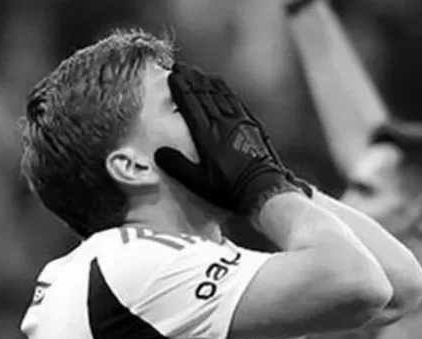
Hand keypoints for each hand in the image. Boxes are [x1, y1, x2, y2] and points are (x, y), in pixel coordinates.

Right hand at [154, 62, 310, 214]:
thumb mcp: (198, 182)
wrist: (262, 188)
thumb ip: (177, 166)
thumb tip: (159, 152)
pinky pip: (236, 101)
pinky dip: (226, 90)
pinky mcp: (252, 125)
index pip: (190, 104)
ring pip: (221, 95)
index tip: (173, 75)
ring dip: (208, 81)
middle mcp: (222, 123)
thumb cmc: (230, 188)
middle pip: (204, 94)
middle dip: (191, 78)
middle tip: (181, 66)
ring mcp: (239, 122)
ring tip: (198, 72)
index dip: (181, 88)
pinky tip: (222, 86)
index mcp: (207, 135)